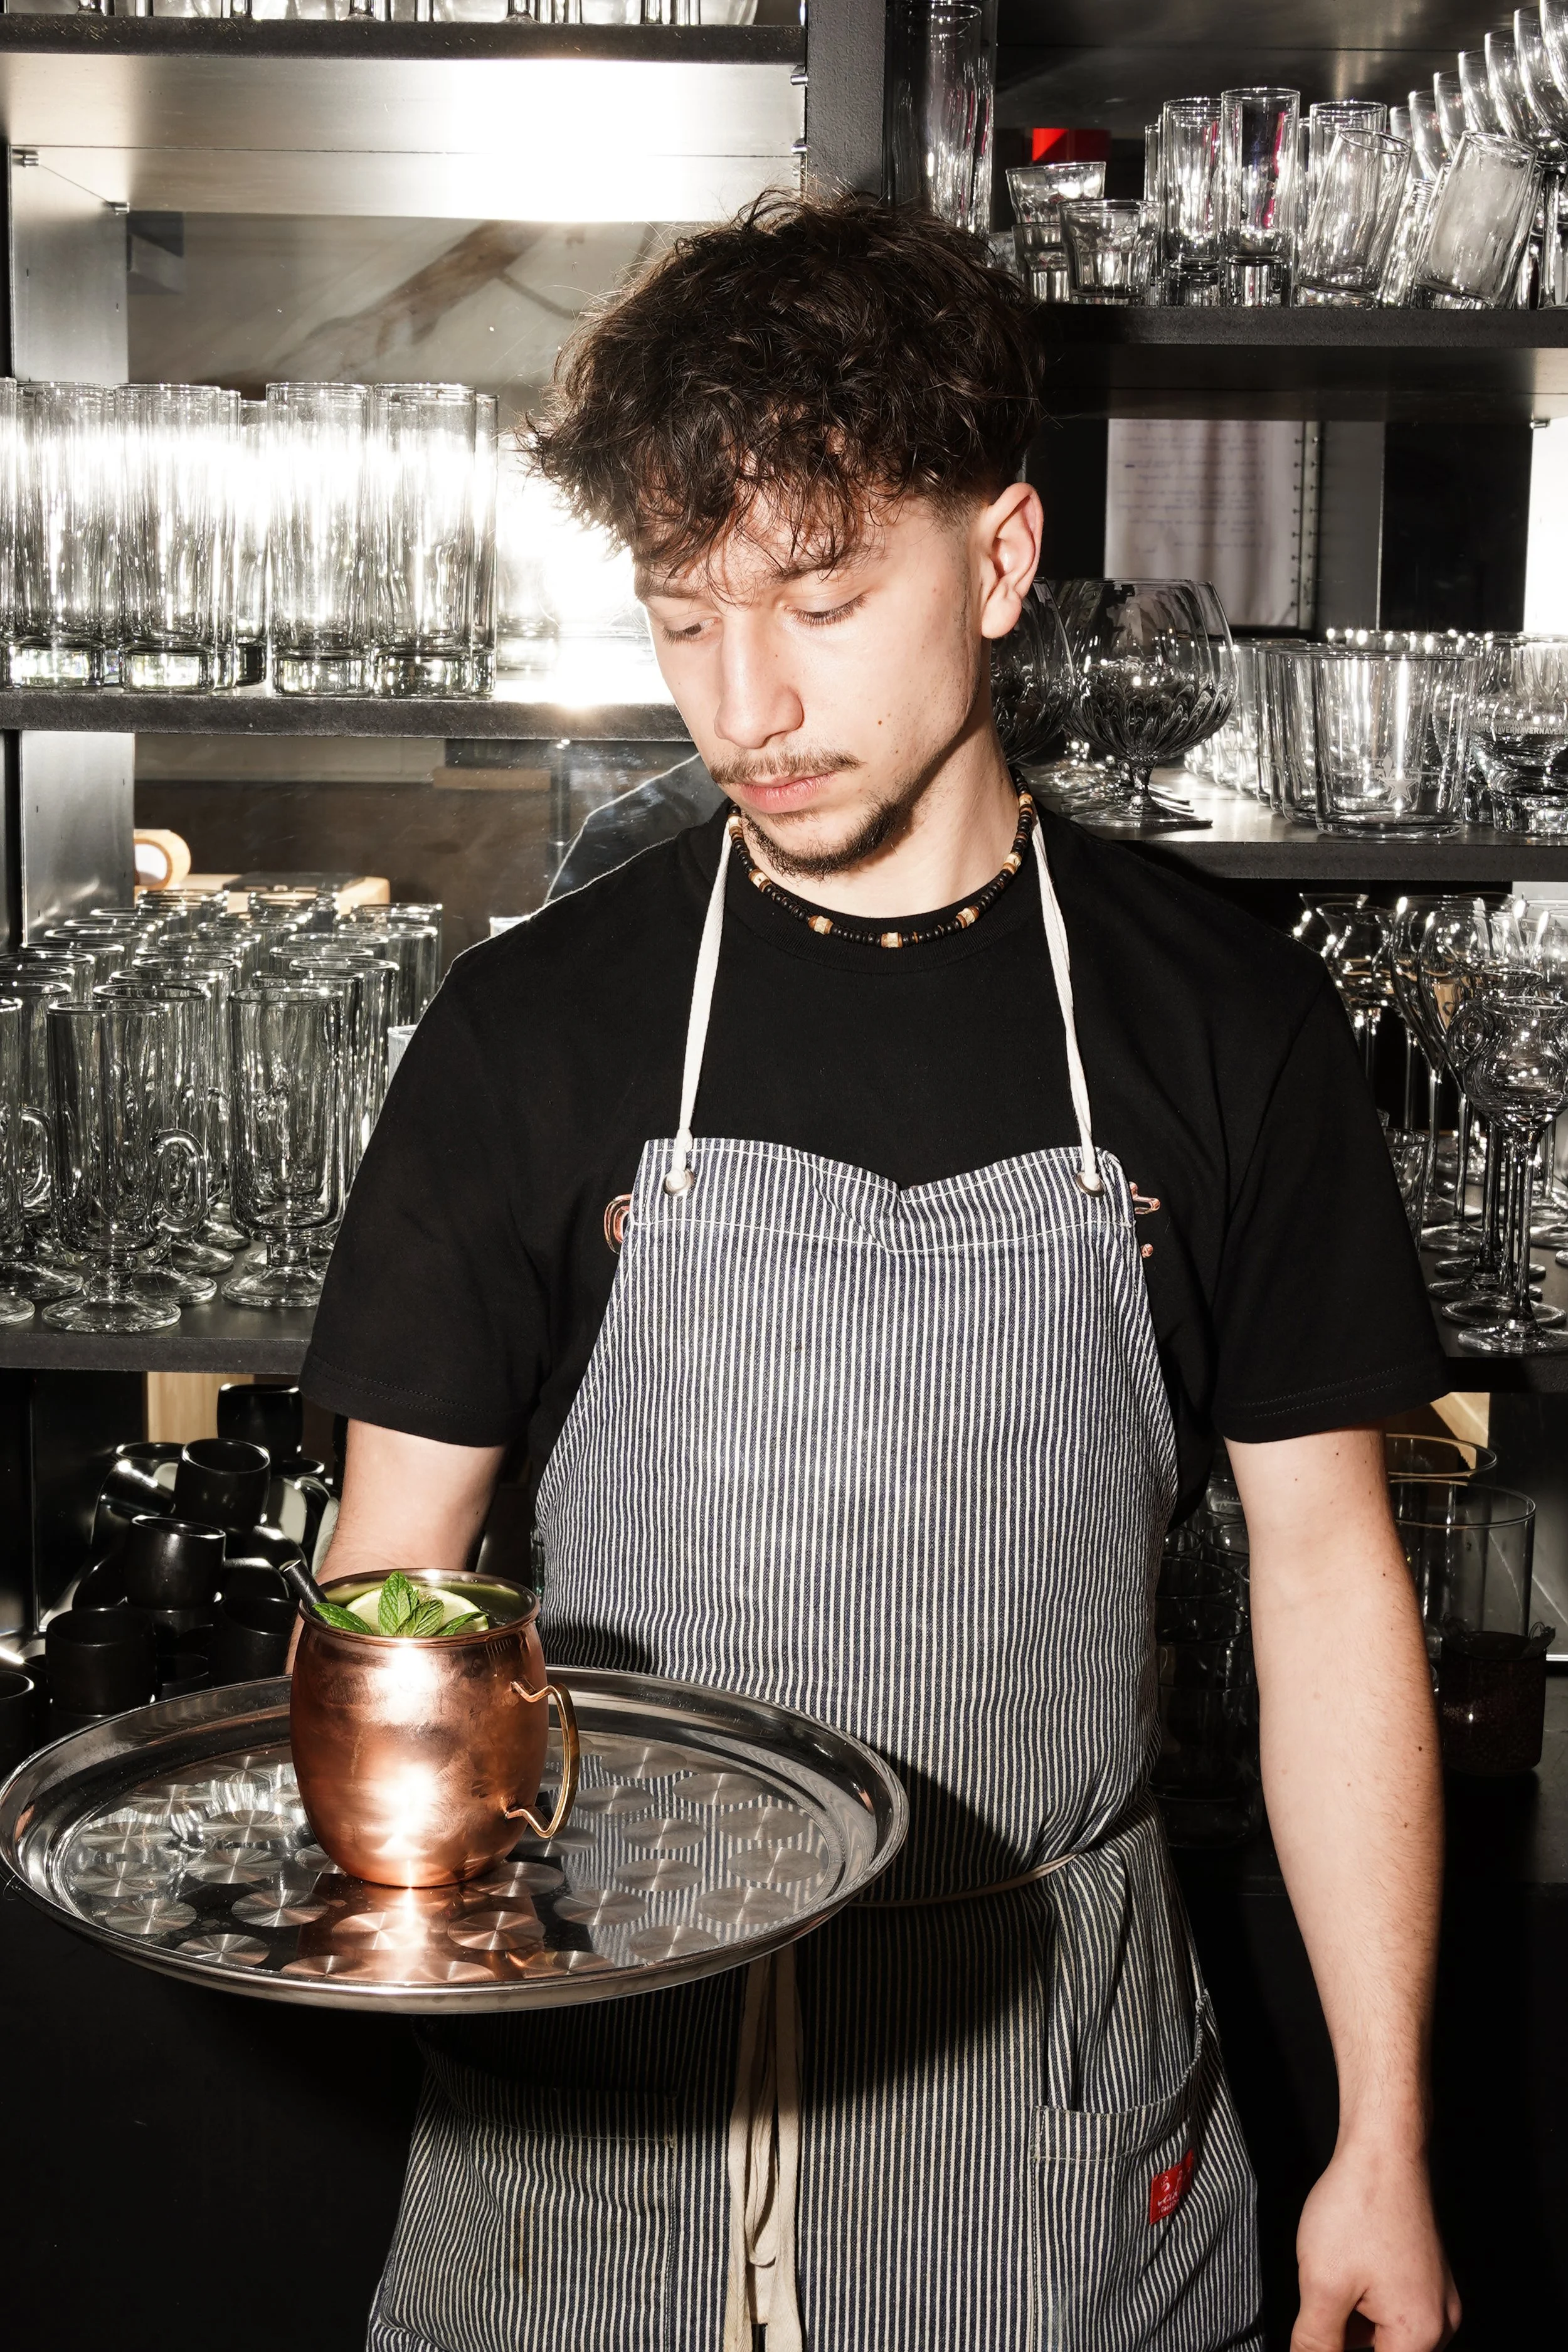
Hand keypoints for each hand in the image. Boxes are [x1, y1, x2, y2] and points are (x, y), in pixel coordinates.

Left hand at [1292, 2138, 1459, 2351]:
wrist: (1382, 2145)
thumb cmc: (1358, 2206)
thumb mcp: (1322, 2284)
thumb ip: (1315, 2341)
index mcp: (1420, 2334)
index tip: (1320, 2334)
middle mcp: (1440, 2322)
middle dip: (1344, 2339)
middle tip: (1321, 2302)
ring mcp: (1436, 2295)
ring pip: (1384, 2332)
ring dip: (1351, 2321)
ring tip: (1330, 2275)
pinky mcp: (1426, 2273)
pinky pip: (1391, 2306)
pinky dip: (1362, 2299)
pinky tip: (1342, 2268)